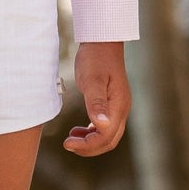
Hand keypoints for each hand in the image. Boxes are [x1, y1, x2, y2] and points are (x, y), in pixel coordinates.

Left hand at [63, 40, 130, 157]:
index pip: (105, 136)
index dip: (87, 145)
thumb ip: (96, 103)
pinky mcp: (110, 103)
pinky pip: (103, 126)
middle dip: (88, 147)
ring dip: (89, 141)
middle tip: (67, 144)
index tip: (67, 142)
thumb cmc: (96, 58)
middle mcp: (121, 109)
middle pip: (109, 140)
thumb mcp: (93, 80)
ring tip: (70, 138)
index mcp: (118, 106)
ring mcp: (117, 107)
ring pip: (107, 135)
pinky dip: (91, 132)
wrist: (102, 41)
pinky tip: (77, 130)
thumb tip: (101, 126)